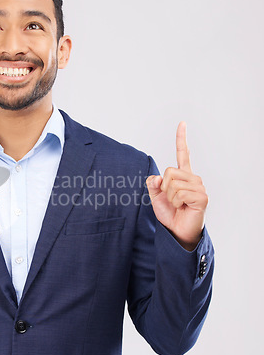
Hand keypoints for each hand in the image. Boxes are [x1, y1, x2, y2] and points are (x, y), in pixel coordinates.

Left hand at [146, 122, 207, 250]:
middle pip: (169, 171)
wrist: (176, 231)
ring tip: (178, 204)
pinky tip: (183, 207)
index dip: (181, 138)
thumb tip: (157, 177)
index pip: (183, 153)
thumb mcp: (155, 196)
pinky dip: (175, 202)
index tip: (182, 123)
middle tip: (171, 199)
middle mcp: (193, 178)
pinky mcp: (201, 197)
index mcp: (182, 175)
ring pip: (173, 183)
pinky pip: (179, 193)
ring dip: (169, 197)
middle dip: (164, 187)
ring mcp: (199, 187)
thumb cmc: (169, 213)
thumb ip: (153, 184)